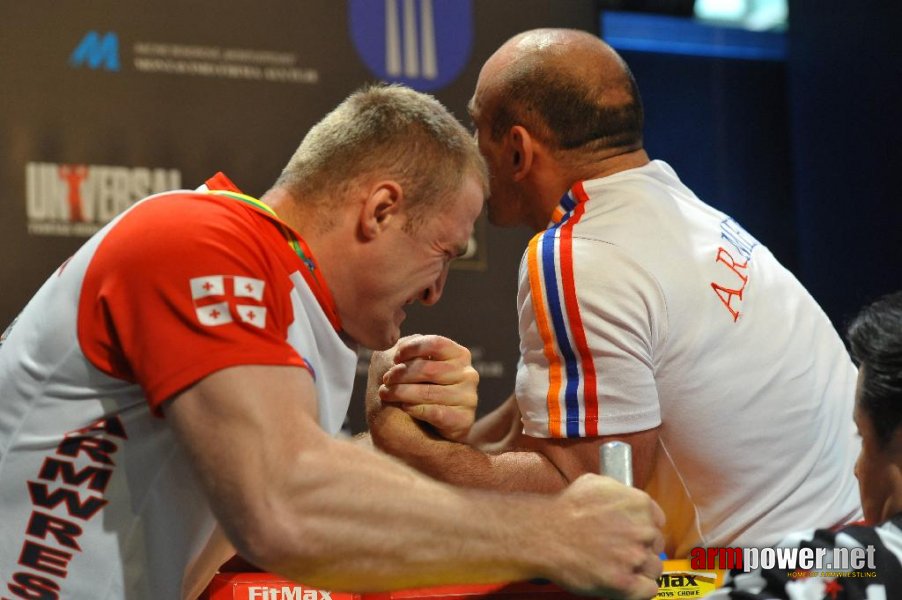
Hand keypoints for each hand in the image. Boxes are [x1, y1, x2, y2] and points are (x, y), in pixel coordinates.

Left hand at [367, 335, 477, 441]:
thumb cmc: (418, 390)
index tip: (395, 358)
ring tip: (386, 394)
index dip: (412, 348)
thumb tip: (396, 342)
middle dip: (401, 374)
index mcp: (459, 354)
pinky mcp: (464, 420)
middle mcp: (468, 374)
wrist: (427, 431)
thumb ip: (409, 351)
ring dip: (401, 392)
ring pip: (429, 392)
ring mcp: (468, 398)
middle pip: (429, 369)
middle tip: (385, 380)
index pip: (436, 343)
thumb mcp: (413, 365)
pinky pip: (435, 412)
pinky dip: (415, 409)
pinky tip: (404, 407)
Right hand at [549, 474, 664, 598]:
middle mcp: (643, 530)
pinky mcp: (625, 583)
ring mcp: (635, 557)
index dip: (644, 528)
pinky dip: (638, 589)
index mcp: (639, 504)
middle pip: (656, 545)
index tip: (634, 535)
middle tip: (621, 550)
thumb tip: (628, 499)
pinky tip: (624, 581)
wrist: (544, 534)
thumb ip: (620, 491)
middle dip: (641, 548)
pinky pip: (648, 590)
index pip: (657, 521)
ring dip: (640, 569)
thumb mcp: (595, 483)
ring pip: (653, 568)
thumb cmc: (565, 508)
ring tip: (618, 566)